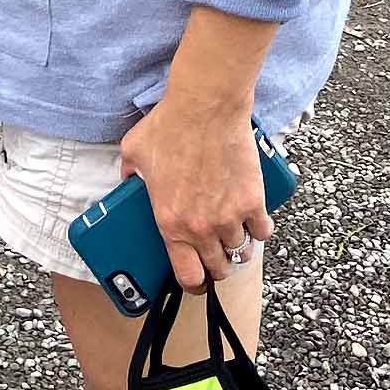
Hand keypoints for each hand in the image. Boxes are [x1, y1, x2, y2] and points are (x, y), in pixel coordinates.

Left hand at [120, 94, 272, 292]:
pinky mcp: (253, 201)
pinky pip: (263, 230)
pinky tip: (253, 219)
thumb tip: (126, 181)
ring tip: (234, 234)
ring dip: (238, 246)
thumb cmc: (170, 125)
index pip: (187, 276)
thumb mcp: (134, 152)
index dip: (193, 283)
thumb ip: (128, 174)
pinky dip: (259, 228)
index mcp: (170, 222)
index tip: (196, 278)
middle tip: (215, 252)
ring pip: (241, 251)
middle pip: (218, 269)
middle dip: (217, 265)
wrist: (205, 106)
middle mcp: (201, 227)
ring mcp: (230, 217)